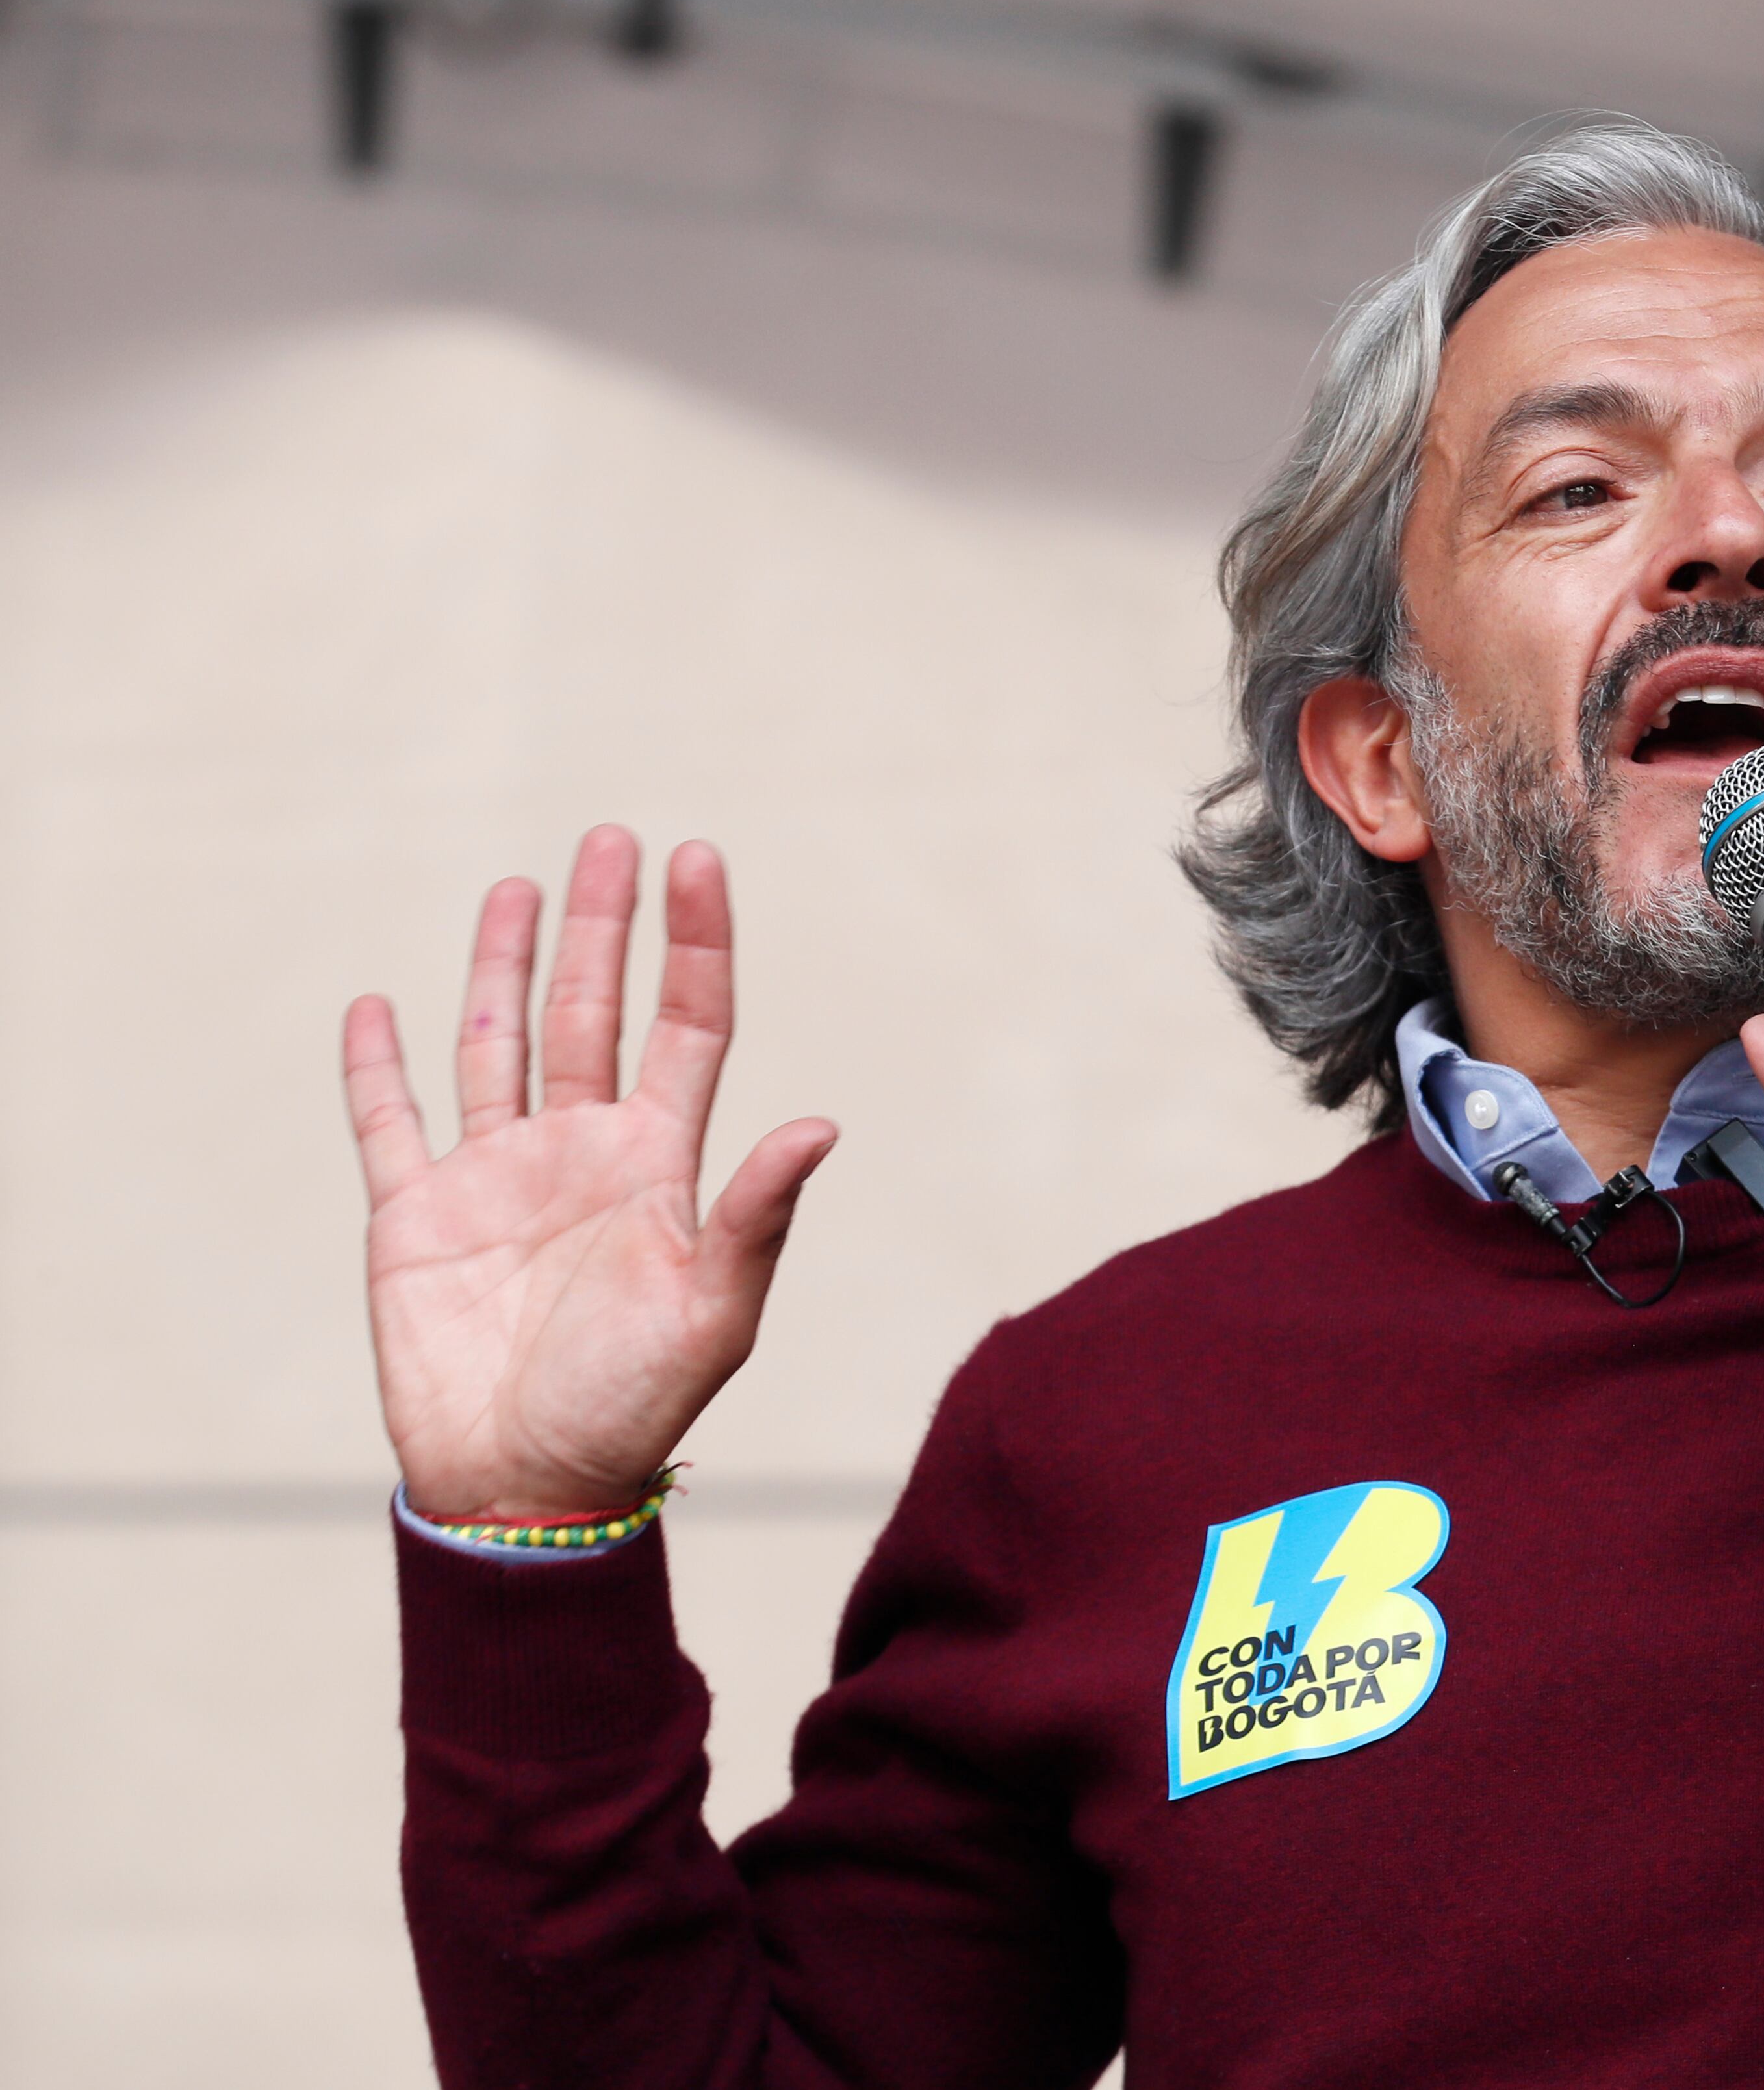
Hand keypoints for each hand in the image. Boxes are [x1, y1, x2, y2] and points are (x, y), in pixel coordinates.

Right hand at [341, 827, 835, 1518]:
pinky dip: (376, 1066)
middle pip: (593, 1012)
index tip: (697, 859)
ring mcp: (495, 1177)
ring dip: (505, 966)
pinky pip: (389, 1123)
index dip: (694, 944)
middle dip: (602, 928)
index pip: (689, 1025)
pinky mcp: (413, 1217)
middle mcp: (581, 1152)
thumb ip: (757, 1214)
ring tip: (519, 884)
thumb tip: (824, 1124)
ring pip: (497, 1044)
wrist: (530, 1487)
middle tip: (614, 838)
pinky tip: (376, 1004)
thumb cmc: (636, 1408)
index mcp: (659, 1163)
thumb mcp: (715, 1311)